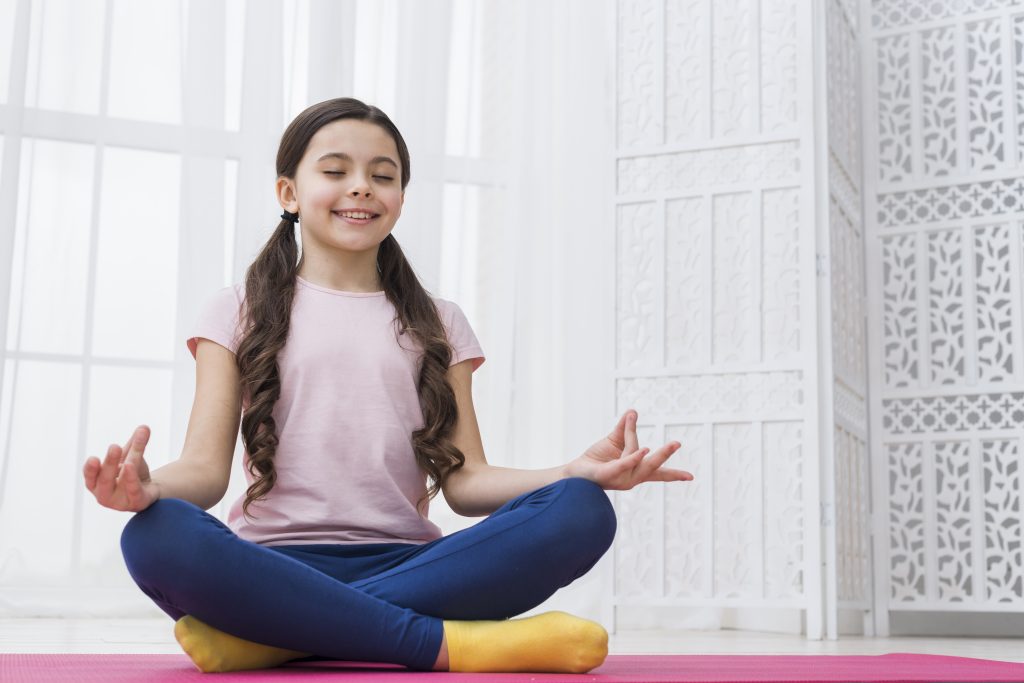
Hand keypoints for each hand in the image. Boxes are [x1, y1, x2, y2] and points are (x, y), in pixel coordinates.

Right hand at [83, 425, 159, 511]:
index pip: (91, 476)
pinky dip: (133, 481)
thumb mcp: (131, 457)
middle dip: (110, 463)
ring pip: (122, 483)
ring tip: (129, 461)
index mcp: (97, 483)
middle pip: (105, 479)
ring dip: (127, 471)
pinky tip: (134, 470)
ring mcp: (120, 502)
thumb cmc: (132, 474)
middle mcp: (105, 494)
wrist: (150, 491)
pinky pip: (134, 491)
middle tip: (114, 446)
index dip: (91, 469)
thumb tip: (144, 427)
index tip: (93, 459)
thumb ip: (136, 443)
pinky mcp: (136, 503)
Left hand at [562, 409, 692, 490]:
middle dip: (665, 454)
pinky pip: (623, 464)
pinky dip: (634, 457)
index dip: (674, 474)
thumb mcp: (613, 440)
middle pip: (652, 466)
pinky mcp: (608, 475)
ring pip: (635, 454)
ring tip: (630, 419)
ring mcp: (621, 478)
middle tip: (677, 443)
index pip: (658, 473)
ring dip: (632, 435)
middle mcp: (631, 477)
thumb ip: (625, 427)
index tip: (691, 477)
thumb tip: (633, 411)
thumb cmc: (596, 459)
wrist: (575, 472)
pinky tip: (643, 449)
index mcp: (636, 470)